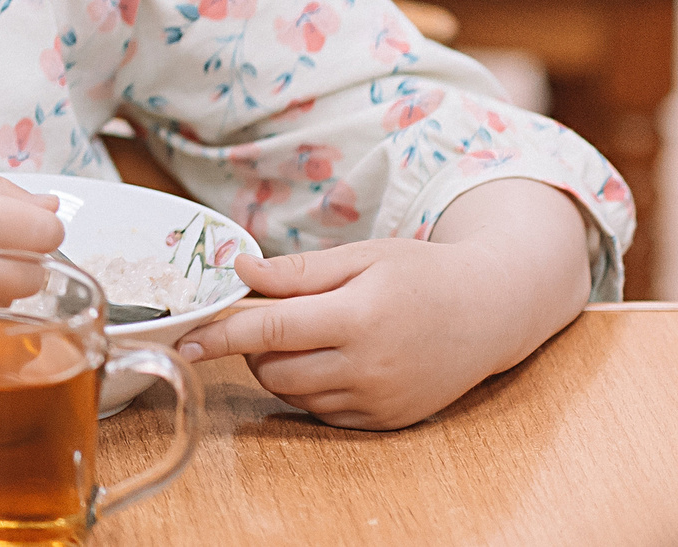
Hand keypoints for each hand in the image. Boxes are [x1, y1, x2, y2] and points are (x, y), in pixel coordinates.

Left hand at [178, 179, 592, 430]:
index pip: (270, 330)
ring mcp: (379, 400)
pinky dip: (310, 389)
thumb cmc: (421, 275)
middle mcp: (368, 367)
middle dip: (255, 346)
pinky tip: (332, 359)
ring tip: (310, 333)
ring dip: (280, 368)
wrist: (491, 312)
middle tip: (273, 317)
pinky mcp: (386, 421)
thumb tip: (239, 269)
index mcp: (358, 318)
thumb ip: (296, 271)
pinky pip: (323, 413)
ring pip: (294, 395)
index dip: (221, 335)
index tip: (186, 340)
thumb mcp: (360, 256)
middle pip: (274, 369)